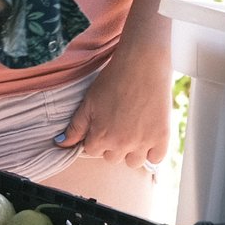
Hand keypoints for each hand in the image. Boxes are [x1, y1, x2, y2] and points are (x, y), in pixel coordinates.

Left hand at [61, 41, 171, 166]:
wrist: (142, 63)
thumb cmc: (114, 79)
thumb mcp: (89, 101)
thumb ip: (76, 126)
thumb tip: (61, 143)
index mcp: (101, 137)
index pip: (93, 150)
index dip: (97, 136)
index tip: (104, 123)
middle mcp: (121, 144)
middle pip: (112, 158)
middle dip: (113, 144)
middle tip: (119, 123)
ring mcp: (143, 143)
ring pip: (133, 162)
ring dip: (132, 150)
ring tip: (134, 129)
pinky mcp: (162, 138)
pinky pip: (155, 159)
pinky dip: (152, 151)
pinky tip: (149, 134)